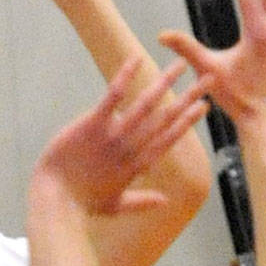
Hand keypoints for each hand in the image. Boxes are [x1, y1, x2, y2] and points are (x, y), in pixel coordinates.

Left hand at [34, 56, 207, 215]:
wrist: (55, 200)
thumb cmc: (81, 203)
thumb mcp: (114, 207)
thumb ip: (141, 202)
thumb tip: (165, 202)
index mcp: (137, 166)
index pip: (169, 138)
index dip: (188, 121)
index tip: (205, 107)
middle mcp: (131, 148)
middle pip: (166, 118)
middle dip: (189, 97)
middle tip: (209, 79)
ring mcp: (113, 136)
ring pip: (146, 105)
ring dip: (165, 82)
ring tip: (182, 64)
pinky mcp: (92, 125)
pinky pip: (112, 96)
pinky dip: (124, 77)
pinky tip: (136, 58)